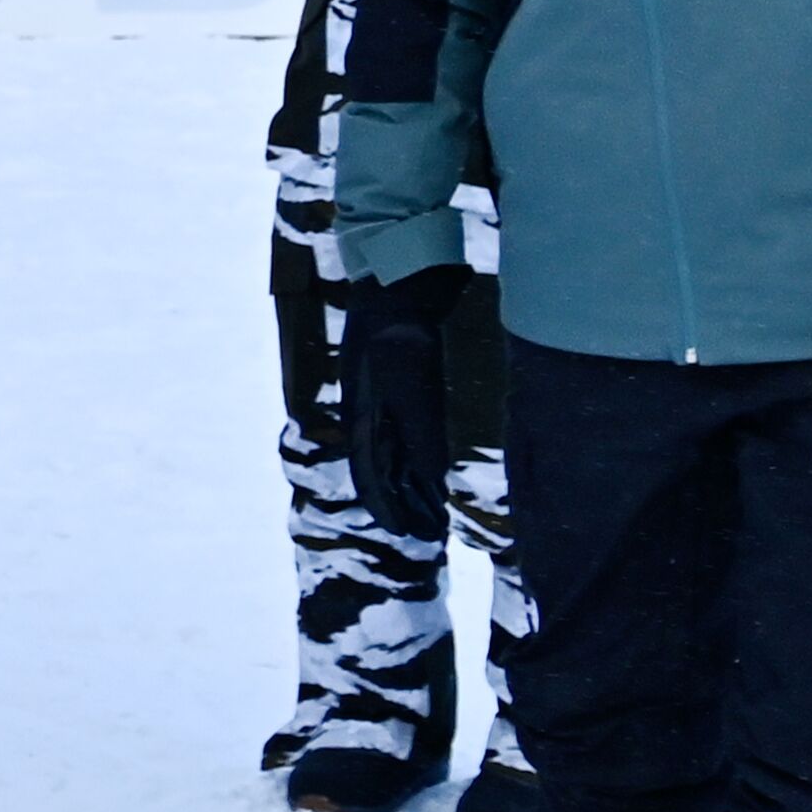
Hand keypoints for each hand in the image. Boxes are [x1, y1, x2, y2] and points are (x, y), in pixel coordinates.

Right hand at [335, 268, 464, 543]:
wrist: (403, 276)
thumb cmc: (401, 324)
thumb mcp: (410, 378)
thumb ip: (422, 427)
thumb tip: (434, 480)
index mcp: (363, 411)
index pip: (370, 471)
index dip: (387, 505)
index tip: (408, 534)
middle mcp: (373, 409)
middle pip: (386, 469)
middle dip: (405, 503)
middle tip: (432, 532)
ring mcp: (392, 396)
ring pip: (401, 453)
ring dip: (419, 486)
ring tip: (441, 511)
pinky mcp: (414, 384)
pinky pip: (419, 432)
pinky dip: (430, 459)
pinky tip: (447, 470)